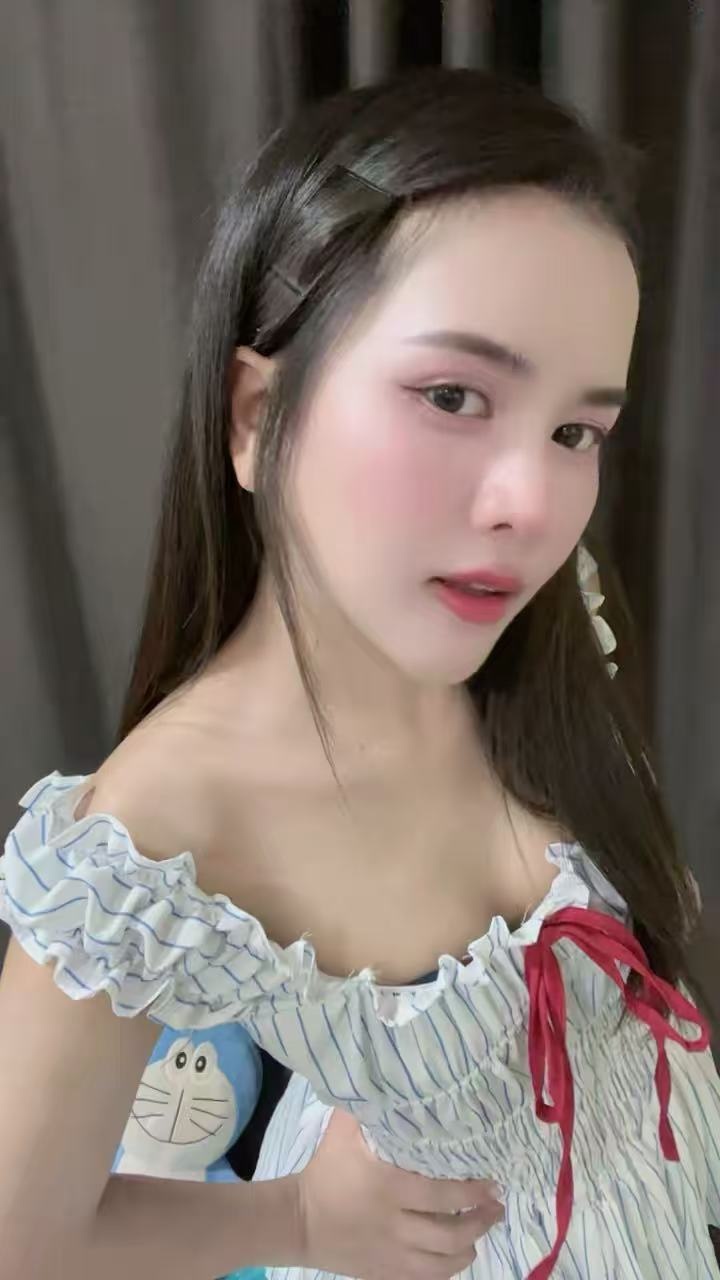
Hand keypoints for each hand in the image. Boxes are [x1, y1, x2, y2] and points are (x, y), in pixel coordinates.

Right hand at [293, 1107, 503, 1278]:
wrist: (298, 1221)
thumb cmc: (326, 1170)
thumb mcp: (343, 1131)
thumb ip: (370, 1107)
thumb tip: (392, 1076)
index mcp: (389, 1188)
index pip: (443, 1195)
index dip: (473, 1191)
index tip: (492, 1182)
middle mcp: (395, 1225)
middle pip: (451, 1234)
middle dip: (480, 1221)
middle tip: (496, 1207)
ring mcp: (392, 1254)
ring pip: (443, 1263)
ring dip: (469, 1247)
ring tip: (482, 1230)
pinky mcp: (385, 1273)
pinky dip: (447, 1270)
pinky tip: (457, 1256)